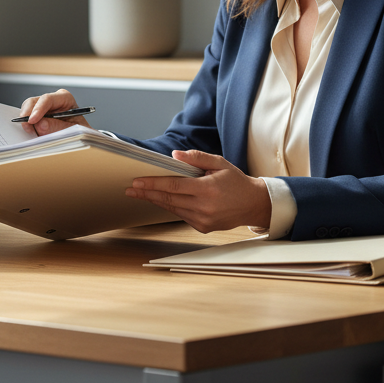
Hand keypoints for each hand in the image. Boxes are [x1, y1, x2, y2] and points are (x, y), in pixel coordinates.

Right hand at [18, 89, 89, 135]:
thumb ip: (57, 127)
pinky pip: (27, 118)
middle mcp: (52, 100)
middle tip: (28, 129)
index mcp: (64, 98)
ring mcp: (43, 107)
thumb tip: (41, 125)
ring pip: (27, 110)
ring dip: (28, 123)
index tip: (32, 121)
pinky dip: (28, 126)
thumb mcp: (73, 129)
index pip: (47, 99)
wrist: (80, 136)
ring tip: (34, 134)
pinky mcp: (37, 115)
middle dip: (28, 115)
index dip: (38, 109)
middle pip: (32, 102)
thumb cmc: (80, 130)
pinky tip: (33, 133)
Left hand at [126, 149, 271, 233]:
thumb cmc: (236, 182)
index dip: (153, 184)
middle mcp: (204, 207)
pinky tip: (162, 200)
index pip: (173, 185)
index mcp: (207, 189)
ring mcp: (202, 219)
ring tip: (140, 193)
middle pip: (168, 199)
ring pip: (172, 208)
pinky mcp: (202, 227)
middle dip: (147, 193)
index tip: (137, 181)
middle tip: (131, 189)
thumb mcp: (220, 163)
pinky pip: (181, 215)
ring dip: (155, 200)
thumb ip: (197, 158)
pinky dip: (171, 206)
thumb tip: (175, 155)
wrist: (253, 204)